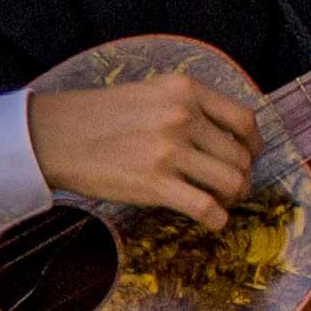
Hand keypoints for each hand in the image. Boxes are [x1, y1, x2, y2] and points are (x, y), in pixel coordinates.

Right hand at [27, 65, 259, 223]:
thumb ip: (187, 106)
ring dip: (232, 198)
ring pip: (232, 182)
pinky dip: (217, 220)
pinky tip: (210, 221)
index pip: (244, 119)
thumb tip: (224, 137)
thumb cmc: (99, 116)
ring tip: (220, 202)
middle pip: (240, 156)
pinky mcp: (155, 184)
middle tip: (229, 188)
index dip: (254, 144)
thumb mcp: (150, 93)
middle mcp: (183, 117)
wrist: (55, 135)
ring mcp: (169, 151)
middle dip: (242, 177)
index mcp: (185, 90)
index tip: (248, 157)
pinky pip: (207, 209)